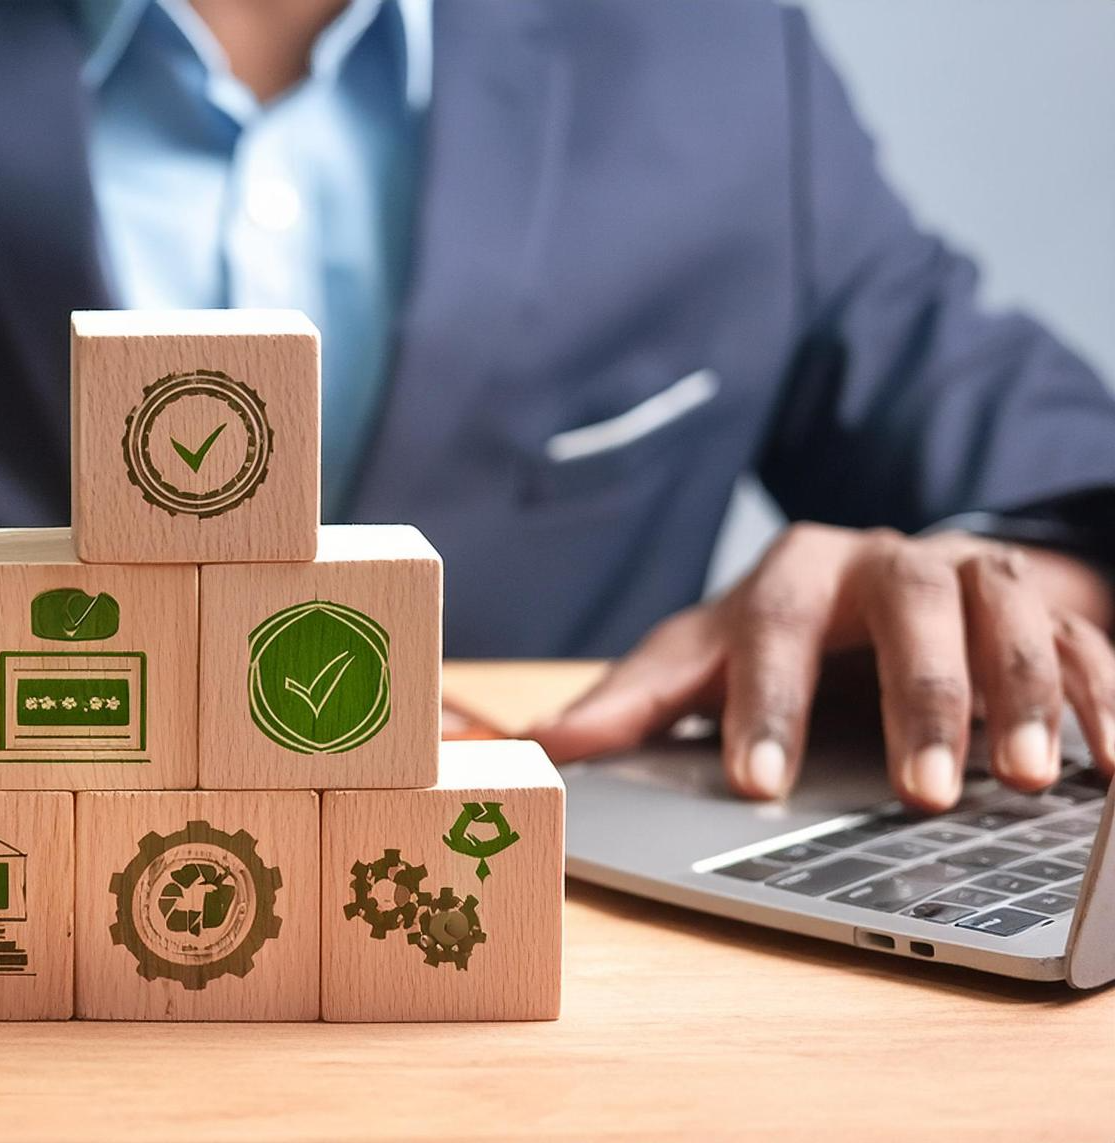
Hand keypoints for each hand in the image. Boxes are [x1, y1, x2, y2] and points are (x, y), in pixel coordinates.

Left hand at [532, 524, 1114, 812]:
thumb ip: (634, 700)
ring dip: (1019, 694)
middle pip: (905, 606)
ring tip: (1025, 782)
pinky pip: (1084, 642)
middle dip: (917, 699)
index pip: (770, 628)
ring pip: (1004, 613)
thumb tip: (539, 746)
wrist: (886, 575)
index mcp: (791, 572)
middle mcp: (885, 560)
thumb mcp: (704, 655)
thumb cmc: (783, 632)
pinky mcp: (1045, 605)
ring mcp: (970, 576)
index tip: (757, 784)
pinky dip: (1101, 697)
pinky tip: (1108, 764)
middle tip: (921, 795)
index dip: (764, 705)